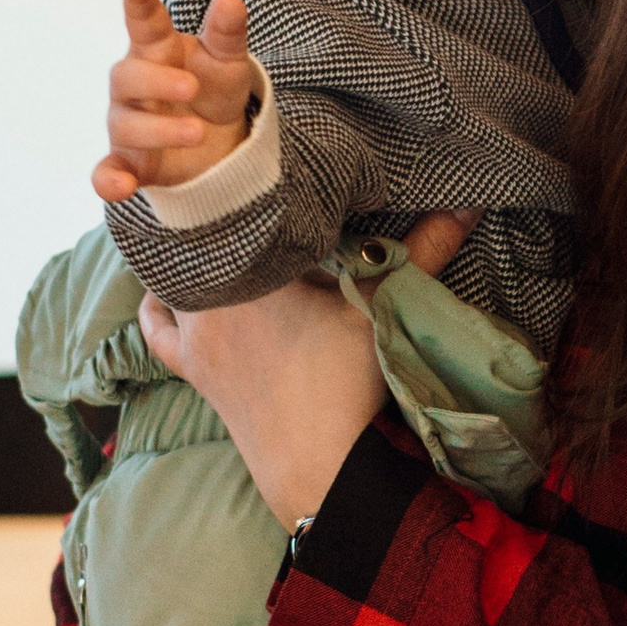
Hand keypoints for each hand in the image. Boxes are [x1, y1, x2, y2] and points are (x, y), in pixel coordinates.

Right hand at [91, 0, 256, 204]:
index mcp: (156, 50)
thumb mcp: (228, 62)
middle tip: (192, 87)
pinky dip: (109, 180)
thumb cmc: (215, 89)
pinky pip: (107, 172)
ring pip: (126, 124)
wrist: (221, 145)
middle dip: (156, 81)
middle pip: (126, 76)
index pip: (142, 21)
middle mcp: (134, 86)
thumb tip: (231, 1)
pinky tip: (119, 188)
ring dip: (158, 129)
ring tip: (198, 133)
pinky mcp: (130, 163)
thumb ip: (227, 34)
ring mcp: (128, 124)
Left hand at [135, 209, 478, 525]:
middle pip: (197, 233)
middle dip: (216, 209)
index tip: (266, 158)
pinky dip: (157, 304)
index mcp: (249, 268)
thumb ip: (423, 248)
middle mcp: (208, 294)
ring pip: (170, 273)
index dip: (250, 175)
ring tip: (211, 231)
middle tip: (242, 187)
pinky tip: (164, 290)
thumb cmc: (347, 384)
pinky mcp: (192, 370)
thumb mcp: (383, 307)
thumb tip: (469, 202)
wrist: (320, 467)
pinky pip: (157, 330)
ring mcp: (194, 334)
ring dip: (187, 252)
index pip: (238, 203)